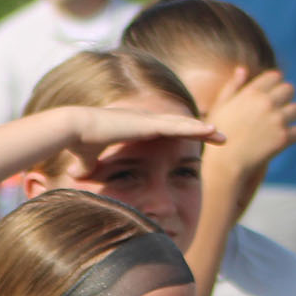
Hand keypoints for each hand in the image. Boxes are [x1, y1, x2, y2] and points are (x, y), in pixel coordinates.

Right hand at [60, 104, 220, 181]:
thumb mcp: (86, 159)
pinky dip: (196, 129)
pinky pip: (179, 127)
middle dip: (197, 132)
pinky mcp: (151, 124)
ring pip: (183, 125)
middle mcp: (144, 120)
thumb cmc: (78, 143)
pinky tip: (212, 131)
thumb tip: (75, 176)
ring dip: (203, 130)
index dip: (177, 136)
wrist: (74, 128)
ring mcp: (149, 120)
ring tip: (221, 136)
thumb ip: (86, 166)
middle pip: (178, 126)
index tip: (190, 143)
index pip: (161, 132)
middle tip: (216, 137)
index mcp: (132, 128)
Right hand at [204, 64, 295, 176]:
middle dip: (286, 99)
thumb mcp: (220, 108)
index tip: (271, 95)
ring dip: (292, 117)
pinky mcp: (283, 138)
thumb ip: (232, 87)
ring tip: (281, 126)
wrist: (223, 166)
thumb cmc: (218, 136)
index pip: (275, 76)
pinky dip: (294, 135)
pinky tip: (283, 140)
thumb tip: (242, 70)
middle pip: (290, 89)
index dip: (275, 85)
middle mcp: (266, 103)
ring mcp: (276, 120)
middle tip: (277, 111)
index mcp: (251, 93)